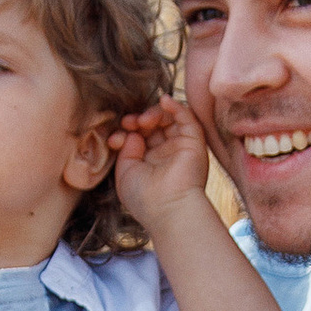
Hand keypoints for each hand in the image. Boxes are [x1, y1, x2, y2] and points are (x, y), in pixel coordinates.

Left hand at [108, 95, 213, 226]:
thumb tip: (132, 133)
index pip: (139, 135)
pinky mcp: (194, 141)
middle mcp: (166, 152)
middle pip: (153, 124)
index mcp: (149, 161)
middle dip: (138, 119)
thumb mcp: (125, 172)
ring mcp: (180, 146)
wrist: (168, 209)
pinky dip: (175, 105)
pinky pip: (187, 116)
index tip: (116, 138)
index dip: (126, 131)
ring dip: (154, 113)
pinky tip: (164, 101)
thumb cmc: (144, 198)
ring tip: (144, 120)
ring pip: (169, 118)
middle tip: (129, 123)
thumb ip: (126, 149)